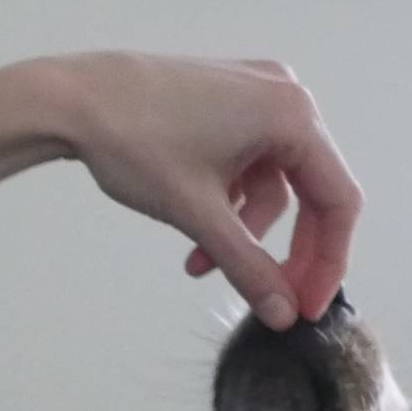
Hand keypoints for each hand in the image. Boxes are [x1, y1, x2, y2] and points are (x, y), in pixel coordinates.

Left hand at [50, 52, 361, 328]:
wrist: (73, 100)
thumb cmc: (134, 143)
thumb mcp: (199, 215)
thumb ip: (247, 267)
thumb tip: (282, 314)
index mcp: (292, 115)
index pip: (338, 202)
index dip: (329, 263)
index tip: (306, 308)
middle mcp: (285, 97)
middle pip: (311, 194)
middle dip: (286, 254)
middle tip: (270, 302)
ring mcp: (255, 95)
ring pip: (273, 186)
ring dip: (243, 234)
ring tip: (198, 267)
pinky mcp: (227, 103)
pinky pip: (248, 166)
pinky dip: (227, 205)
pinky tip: (192, 235)